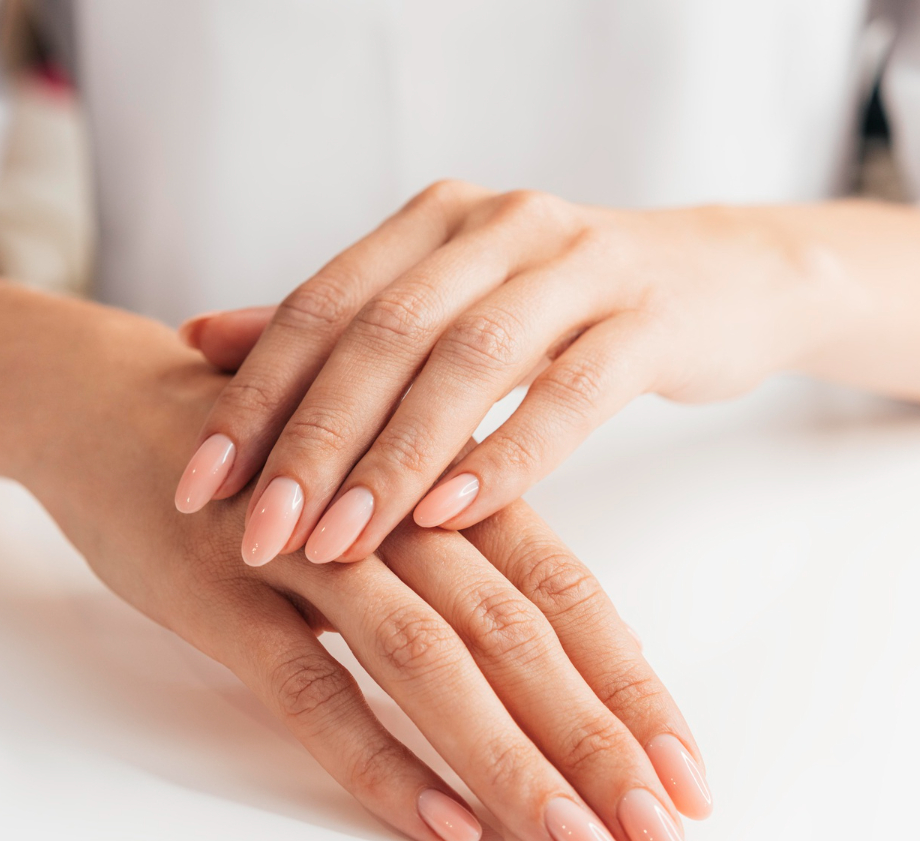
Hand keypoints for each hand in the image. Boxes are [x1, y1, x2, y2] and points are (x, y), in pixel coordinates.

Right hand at [25, 347, 710, 840]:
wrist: (104, 394)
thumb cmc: (264, 460)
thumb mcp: (379, 495)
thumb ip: (459, 568)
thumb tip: (556, 678)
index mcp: (445, 487)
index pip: (566, 595)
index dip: (633, 688)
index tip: (693, 780)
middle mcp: (393, 514)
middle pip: (519, 636)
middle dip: (601, 744)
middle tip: (664, 840)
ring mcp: (303, 551)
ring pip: (429, 661)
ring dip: (514, 761)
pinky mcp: (219, 592)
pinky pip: (309, 687)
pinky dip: (379, 757)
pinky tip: (442, 825)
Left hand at [173, 181, 802, 565]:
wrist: (722, 281)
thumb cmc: (561, 311)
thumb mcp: (445, 305)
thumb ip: (335, 325)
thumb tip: (199, 339)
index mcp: (433, 220)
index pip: (321, 306)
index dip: (254, 396)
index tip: (197, 483)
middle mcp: (496, 224)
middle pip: (382, 336)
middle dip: (312, 442)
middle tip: (260, 535)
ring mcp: (578, 264)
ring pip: (466, 364)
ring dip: (394, 461)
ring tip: (339, 542)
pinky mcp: (648, 319)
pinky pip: (568, 392)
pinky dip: (505, 456)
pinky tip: (451, 516)